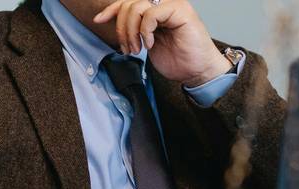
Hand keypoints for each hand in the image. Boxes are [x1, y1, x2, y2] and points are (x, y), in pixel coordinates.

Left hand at [94, 0, 231, 86]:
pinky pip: (151, 14)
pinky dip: (145, 31)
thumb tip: (117, 25)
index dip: (112, 10)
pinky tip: (149, 45)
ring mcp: (172, 6)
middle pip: (129, 4)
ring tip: (137, 49)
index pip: (128, 2)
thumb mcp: (148, 44)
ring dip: (131, 31)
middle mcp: (163, 4)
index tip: (100, 20)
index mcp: (155, 10)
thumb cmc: (179, 60)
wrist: (198, 72)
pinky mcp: (180, 11)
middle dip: (121, 28)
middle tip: (127, 48)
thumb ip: (136, 31)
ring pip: (137, 7)